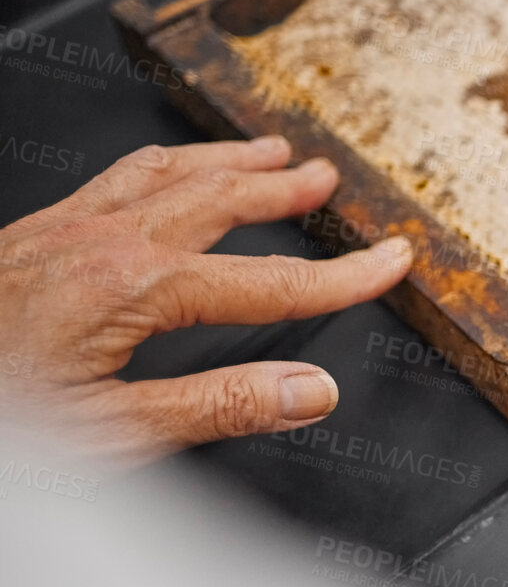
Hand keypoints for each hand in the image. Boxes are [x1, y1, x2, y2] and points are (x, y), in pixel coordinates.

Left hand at [0, 137, 411, 466]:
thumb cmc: (1, 415)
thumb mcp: (110, 435)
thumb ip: (218, 406)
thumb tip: (312, 389)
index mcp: (133, 290)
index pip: (268, 282)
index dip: (340, 275)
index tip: (390, 262)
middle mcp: (101, 243)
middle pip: (219, 200)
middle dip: (284, 191)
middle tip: (331, 182)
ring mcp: (61, 229)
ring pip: (166, 174)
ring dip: (228, 162)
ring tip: (272, 152)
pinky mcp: (30, 233)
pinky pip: (116, 178)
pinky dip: (164, 166)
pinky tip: (167, 174)